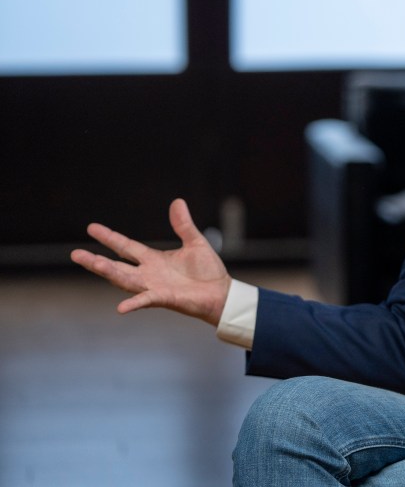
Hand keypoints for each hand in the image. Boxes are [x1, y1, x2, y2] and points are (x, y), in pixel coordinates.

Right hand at [70, 198, 231, 325]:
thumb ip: (183, 225)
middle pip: (117, 266)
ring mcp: (155, 287)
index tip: (91, 227)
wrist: (222, 293)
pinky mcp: (166, 298)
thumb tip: (177, 201)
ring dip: (109, 273)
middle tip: (75, 254)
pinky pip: (147, 300)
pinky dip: (135, 303)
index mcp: (154, 260)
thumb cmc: (208, 271)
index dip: (110, 237)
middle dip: (96, 261)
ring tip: (92, 264)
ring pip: (125, 280)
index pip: (126, 247)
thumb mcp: (195, 242)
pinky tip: (120, 308)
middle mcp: (149, 274)